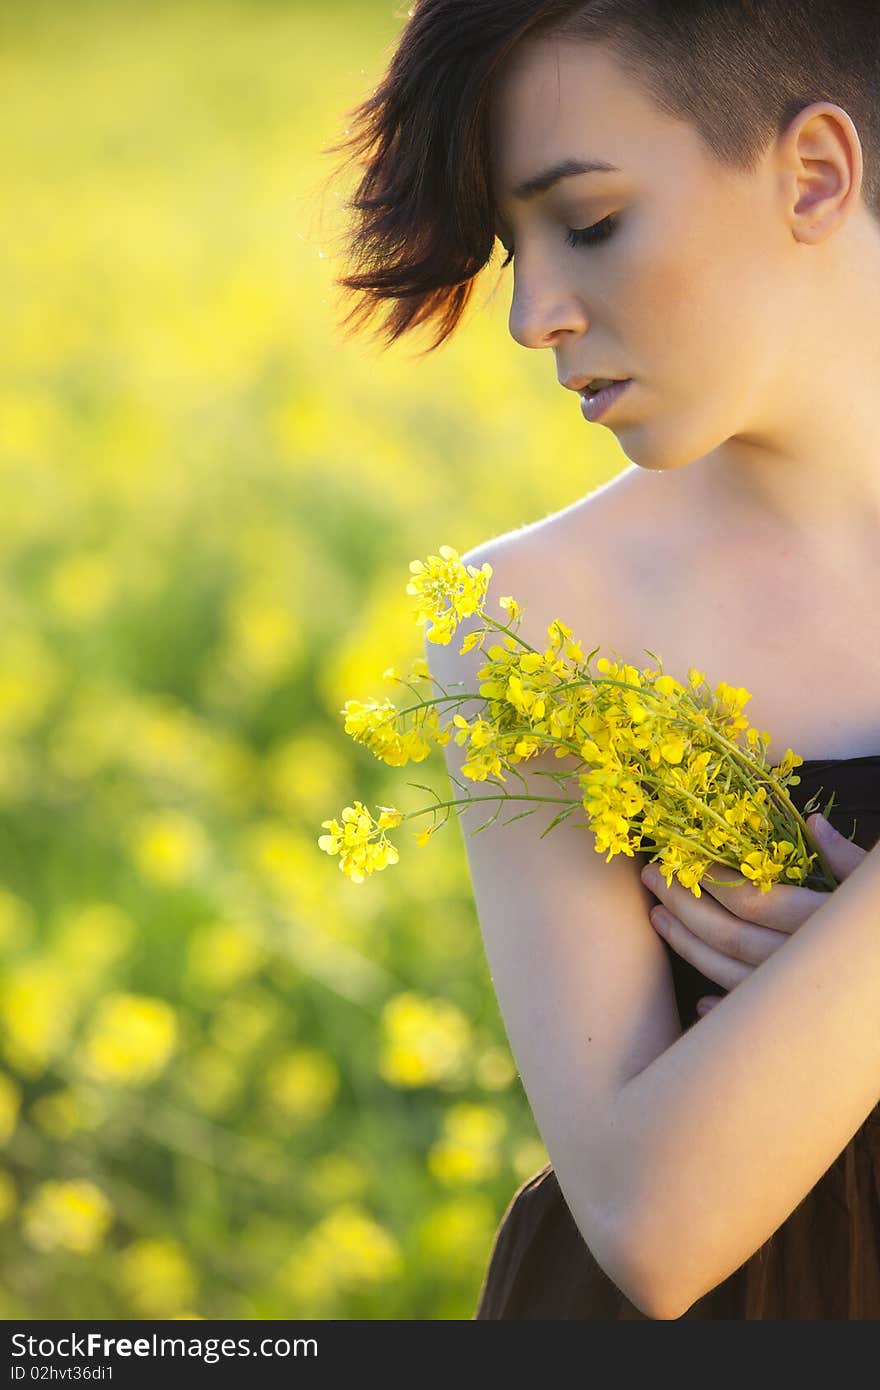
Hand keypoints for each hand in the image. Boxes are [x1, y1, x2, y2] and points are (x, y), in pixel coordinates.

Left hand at [639, 814, 866, 1017]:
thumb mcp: (877, 888)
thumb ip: (849, 859)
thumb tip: (812, 821)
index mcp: (824, 921)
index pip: (751, 899)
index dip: (709, 879)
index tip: (678, 856)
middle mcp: (806, 963)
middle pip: (729, 936)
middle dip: (683, 905)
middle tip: (651, 878)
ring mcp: (799, 999)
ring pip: (731, 976)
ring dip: (689, 947)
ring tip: (659, 918)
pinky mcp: (803, 1025)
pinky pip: (754, 1021)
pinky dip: (725, 1010)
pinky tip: (703, 1004)